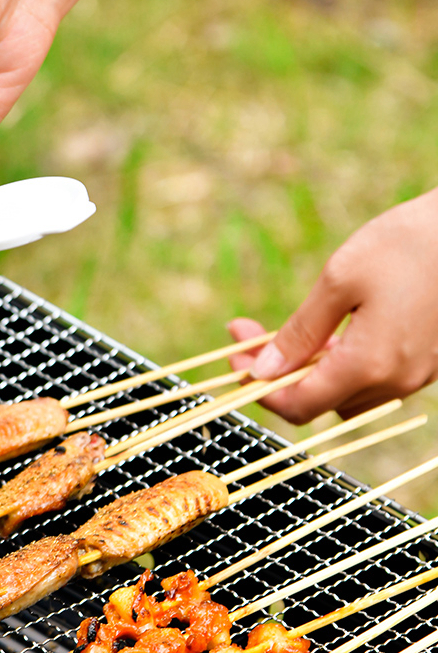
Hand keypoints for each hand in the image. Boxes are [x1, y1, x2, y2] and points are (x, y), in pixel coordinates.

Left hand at [227, 188, 437, 423]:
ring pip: (346, 393)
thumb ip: (300, 333)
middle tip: (250, 333)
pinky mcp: (428, 361)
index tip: (234, 355)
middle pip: (320, 402)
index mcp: (369, 366)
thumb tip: (263, 370)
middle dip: (278, 374)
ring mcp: (417, 374)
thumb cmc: (406, 245)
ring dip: (310, 370)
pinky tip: (328, 330)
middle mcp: (396, 381)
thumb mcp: (339, 281)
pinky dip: (341, 363)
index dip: (258, 389)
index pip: (299, 406)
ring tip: (287, 330)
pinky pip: (373, 377)